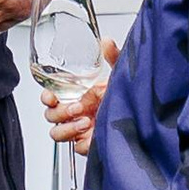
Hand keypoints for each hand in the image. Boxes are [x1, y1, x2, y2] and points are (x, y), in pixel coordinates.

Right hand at [43, 38, 116, 156]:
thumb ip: (112, 57)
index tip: (51, 96)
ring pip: (57, 133)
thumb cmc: (125, 97)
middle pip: (50, 116)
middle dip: (60, 112)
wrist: (142, 119)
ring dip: (67, 128)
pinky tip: (93, 134)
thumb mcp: (119, 74)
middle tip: (77, 107)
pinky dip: (82, 142)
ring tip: (85, 122)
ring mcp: (79, 130)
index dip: (46, 97)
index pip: (49, 98)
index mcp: (75, 95)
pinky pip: (77, 147)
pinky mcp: (89, 144)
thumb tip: (106, 42)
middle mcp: (74, 113)